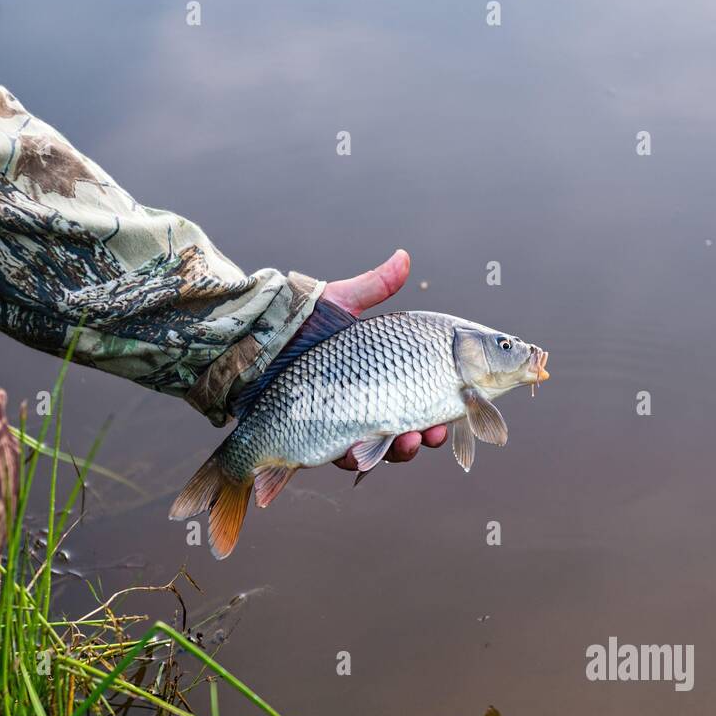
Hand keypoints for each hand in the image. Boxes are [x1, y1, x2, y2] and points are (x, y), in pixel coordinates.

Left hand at [321, 249, 447, 468]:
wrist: (254, 343)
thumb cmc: (299, 321)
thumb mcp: (340, 302)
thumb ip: (374, 286)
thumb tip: (403, 257)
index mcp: (380, 373)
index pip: (421, 393)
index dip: (442, 403)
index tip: (461, 404)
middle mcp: (367, 401)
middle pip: (409, 428)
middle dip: (427, 435)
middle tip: (437, 432)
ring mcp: (344, 423)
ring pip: (382, 450)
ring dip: (401, 451)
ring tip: (410, 442)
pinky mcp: (318, 441)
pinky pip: (343, 458)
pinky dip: (357, 458)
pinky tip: (363, 452)